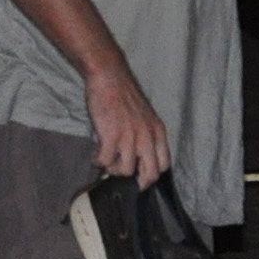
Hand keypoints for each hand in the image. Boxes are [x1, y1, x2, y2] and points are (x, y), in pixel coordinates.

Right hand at [85, 64, 169, 186]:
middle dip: (136, 181)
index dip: (152, 173)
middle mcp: (147, 137)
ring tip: (106, 160)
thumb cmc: (124, 95)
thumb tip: (139, 157)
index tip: (140, 175)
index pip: (164, 164)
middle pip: (150, 173)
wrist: (110, 77)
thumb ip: (146, 135)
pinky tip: (95, 153)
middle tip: (122, 175)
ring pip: (125, 171)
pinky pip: (104, 161)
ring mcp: (129, 138)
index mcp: (157, 131)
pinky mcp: (111, 136)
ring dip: (113, 170)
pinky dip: (97, 161)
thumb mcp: (145, 116)